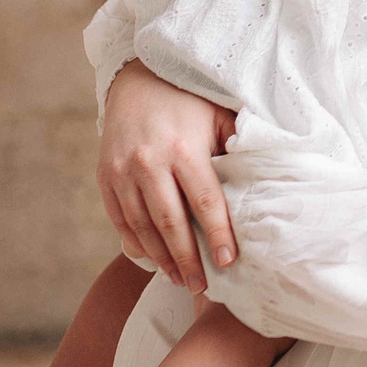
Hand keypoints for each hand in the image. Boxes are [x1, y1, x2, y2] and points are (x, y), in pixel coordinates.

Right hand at [96, 61, 240, 290]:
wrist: (136, 79)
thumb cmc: (188, 99)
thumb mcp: (218, 115)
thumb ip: (236, 147)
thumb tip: (261, 183)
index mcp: (184, 149)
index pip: (205, 202)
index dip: (217, 235)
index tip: (227, 262)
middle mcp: (149, 163)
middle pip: (171, 223)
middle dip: (188, 259)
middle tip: (201, 286)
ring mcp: (122, 172)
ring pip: (143, 227)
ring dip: (162, 259)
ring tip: (180, 279)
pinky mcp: (105, 177)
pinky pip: (119, 220)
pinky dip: (135, 244)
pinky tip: (152, 261)